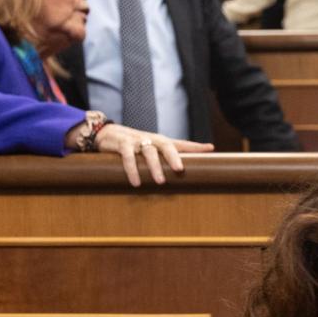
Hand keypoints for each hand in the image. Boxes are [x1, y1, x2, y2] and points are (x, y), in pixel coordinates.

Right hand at [87, 124, 213, 187]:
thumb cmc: (135, 145)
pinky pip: (128, 157)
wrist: (107, 133)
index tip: (210, 148)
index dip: (195, 146)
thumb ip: (166, 157)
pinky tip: (136, 182)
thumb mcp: (152, 149)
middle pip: (166, 145)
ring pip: (148, 152)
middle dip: (174, 156)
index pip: (181, 143)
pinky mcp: (122, 144)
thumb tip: (185, 171)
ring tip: (160, 182)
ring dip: (154, 167)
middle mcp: (151, 139)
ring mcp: (137, 141)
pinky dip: (132, 169)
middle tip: (179, 170)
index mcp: (161, 141)